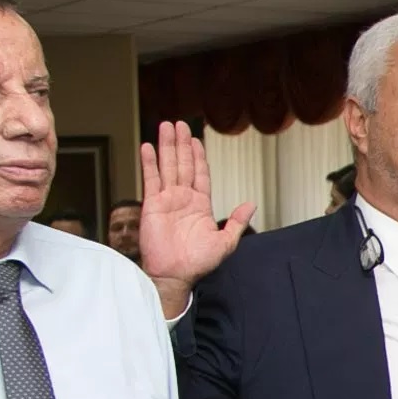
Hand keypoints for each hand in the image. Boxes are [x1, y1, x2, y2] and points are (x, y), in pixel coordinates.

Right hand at [138, 121, 252, 316]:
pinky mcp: (152, 204)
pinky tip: (148, 147)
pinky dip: (149, 163)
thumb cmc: (198, 263)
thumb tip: (250, 204)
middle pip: (183, 164)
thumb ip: (236, 222)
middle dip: (181, 144)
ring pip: (167, 166)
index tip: (196, 139)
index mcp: (200, 204)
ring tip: (165, 126)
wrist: (175, 274)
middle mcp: (183, 198)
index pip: (200, 173)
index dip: (198, 156)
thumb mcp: (225, 242)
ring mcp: (167, 200)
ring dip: (166, 146)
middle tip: (179, 124)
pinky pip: (151, 179)